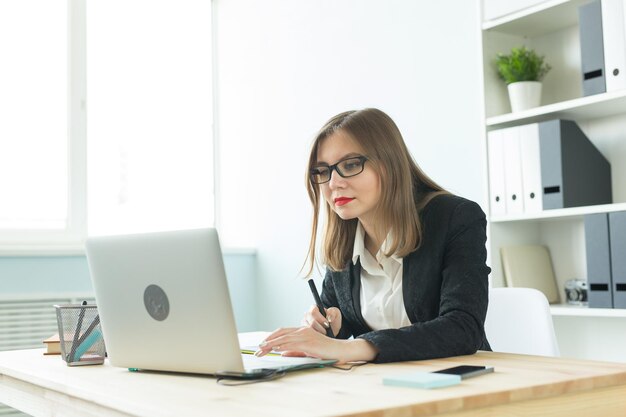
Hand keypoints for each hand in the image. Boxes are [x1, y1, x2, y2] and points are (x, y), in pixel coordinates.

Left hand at [255, 326, 377, 363]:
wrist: (340, 350)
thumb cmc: (326, 352)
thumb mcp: (307, 351)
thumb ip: (295, 351)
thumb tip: (281, 353)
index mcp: (302, 331)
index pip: (283, 332)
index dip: (271, 338)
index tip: (262, 345)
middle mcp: (302, 330)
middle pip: (280, 333)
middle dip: (267, 341)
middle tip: (258, 349)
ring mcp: (305, 335)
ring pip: (283, 338)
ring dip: (271, 345)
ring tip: (261, 350)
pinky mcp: (307, 342)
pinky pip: (291, 343)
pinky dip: (281, 346)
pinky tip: (273, 349)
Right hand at [302, 305, 341, 336]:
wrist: (331, 330)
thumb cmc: (332, 320)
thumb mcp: (336, 314)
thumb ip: (332, 313)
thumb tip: (329, 318)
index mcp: (314, 308)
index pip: (313, 312)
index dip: (320, 319)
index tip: (327, 325)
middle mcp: (307, 315)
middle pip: (311, 322)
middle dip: (320, 328)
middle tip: (326, 332)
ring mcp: (304, 324)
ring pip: (308, 330)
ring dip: (317, 333)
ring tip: (324, 334)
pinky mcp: (304, 332)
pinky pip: (307, 335)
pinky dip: (314, 337)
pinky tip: (320, 337)